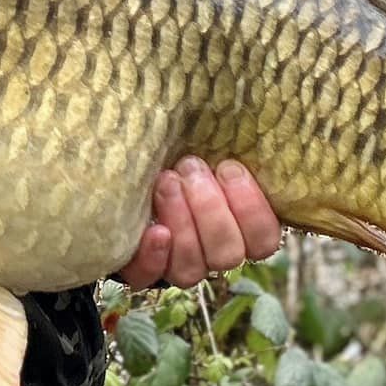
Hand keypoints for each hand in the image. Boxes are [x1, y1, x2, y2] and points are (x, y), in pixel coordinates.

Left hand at [117, 157, 280, 288]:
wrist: (122, 168)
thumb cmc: (177, 152)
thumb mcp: (204, 144)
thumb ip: (226, 143)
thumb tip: (239, 107)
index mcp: (241, 228)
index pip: (263, 239)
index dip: (251, 208)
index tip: (229, 167)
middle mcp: (213, 254)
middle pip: (228, 254)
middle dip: (210, 208)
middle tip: (190, 167)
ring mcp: (177, 266)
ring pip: (192, 269)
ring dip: (183, 223)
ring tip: (167, 181)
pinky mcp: (140, 270)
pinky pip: (149, 278)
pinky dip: (154, 256)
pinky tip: (154, 230)